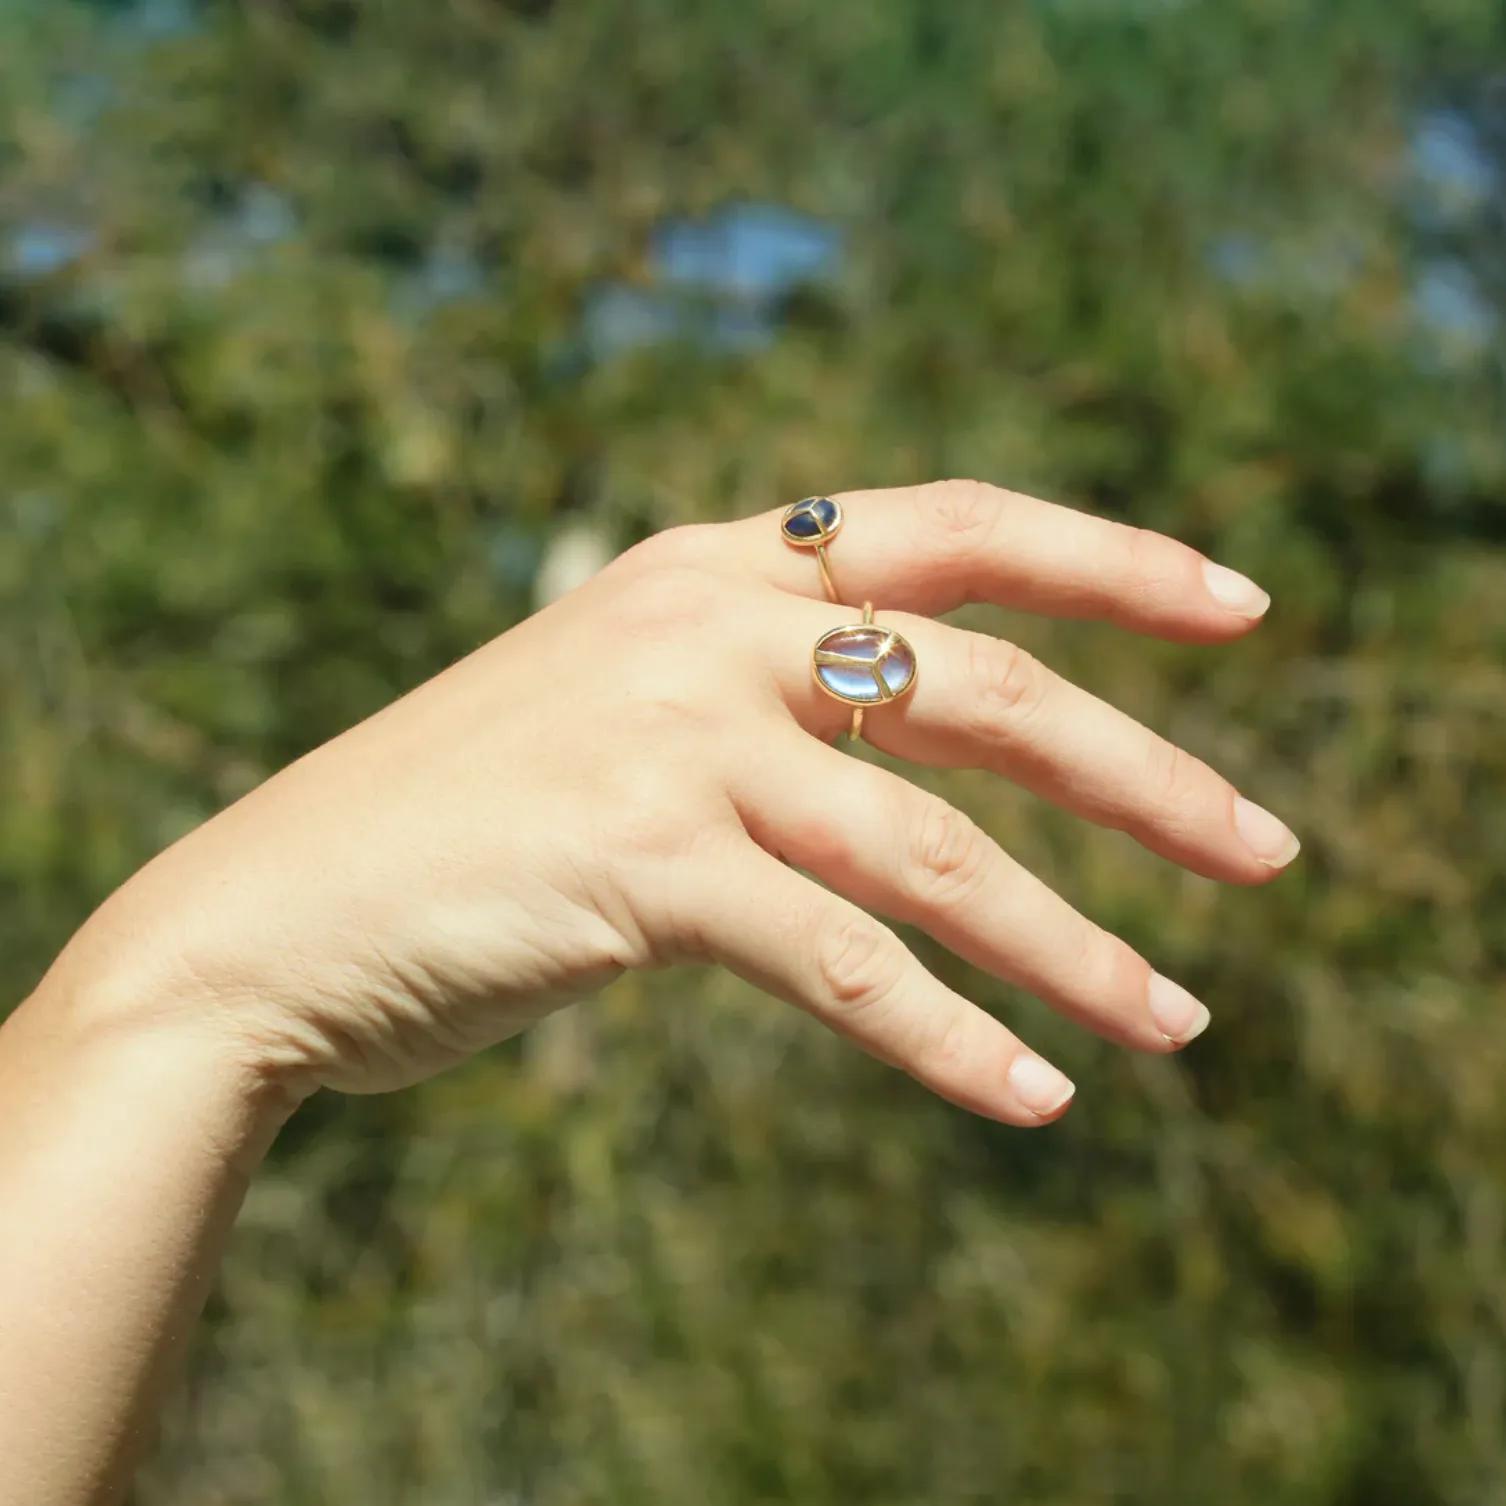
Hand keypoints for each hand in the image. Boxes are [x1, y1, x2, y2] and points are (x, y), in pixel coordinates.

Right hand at [67, 480, 1296, 1125]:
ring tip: (1182, 1027)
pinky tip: (1033, 1101)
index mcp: (712, 567)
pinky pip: (841, 962)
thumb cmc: (471, 817)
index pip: (957, 527)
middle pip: (991, 686)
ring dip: (1075, 948)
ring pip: (936, 850)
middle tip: (1269, 856)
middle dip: (1150, 775)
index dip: (1112, 558)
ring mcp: (670, 739)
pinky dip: (944, 1036)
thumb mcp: (631, 711)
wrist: (276, 910)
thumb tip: (943, 763)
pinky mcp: (639, 862)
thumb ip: (774, 704)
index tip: (1242, 609)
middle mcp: (703, 625)